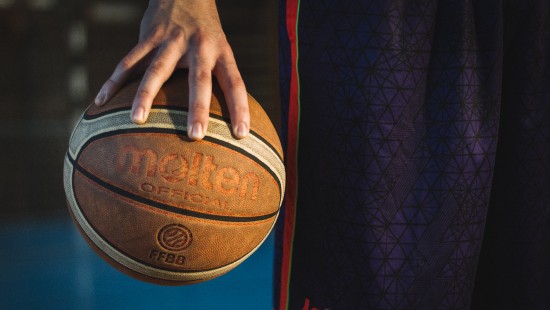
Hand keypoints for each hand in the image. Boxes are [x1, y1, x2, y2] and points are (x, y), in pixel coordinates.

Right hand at [94, 0, 249, 139]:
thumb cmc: (205, 31)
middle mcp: (199, 46)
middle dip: (198, 107)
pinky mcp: (148, 36)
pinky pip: (128, 62)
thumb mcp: (220, 48)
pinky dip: (114, 82)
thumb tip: (225, 115)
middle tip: (195, 135)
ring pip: (157, 70)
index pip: (235, 82)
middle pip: (199, 79)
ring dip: (146, 95)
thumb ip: (220, 77)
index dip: (240, 108)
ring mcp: (171, 40)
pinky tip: (101, 102)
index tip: (241, 134)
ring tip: (137, 120)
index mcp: (220, 52)